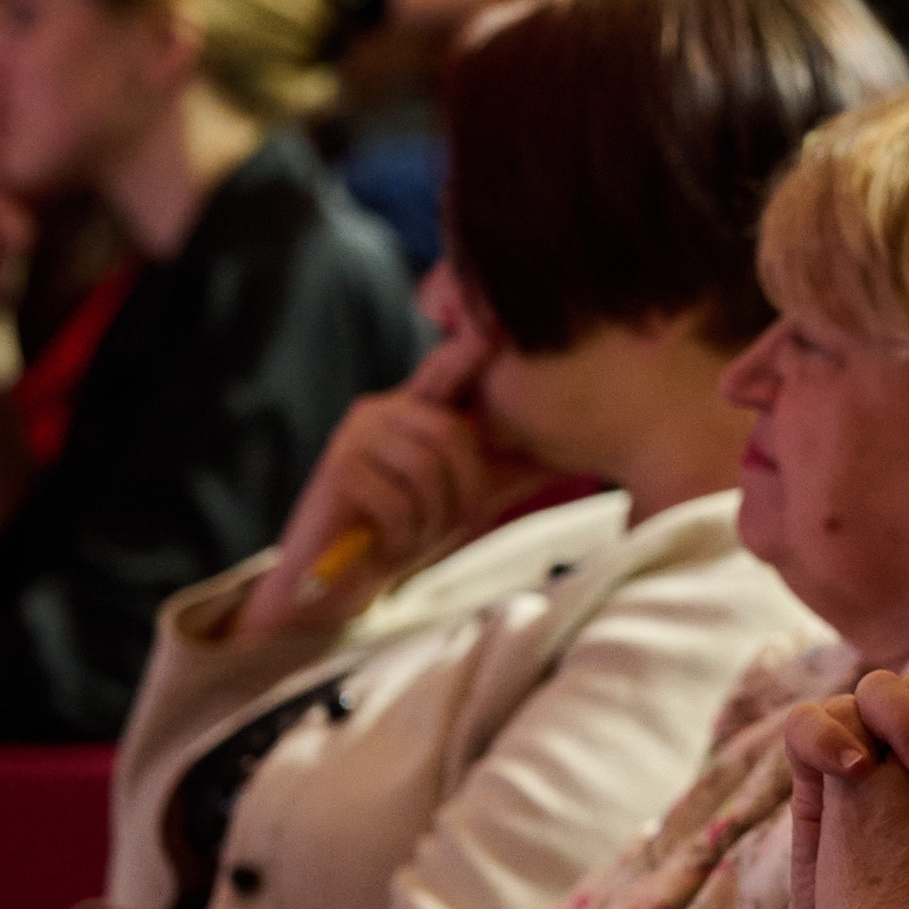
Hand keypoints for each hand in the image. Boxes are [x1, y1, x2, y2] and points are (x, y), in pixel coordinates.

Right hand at [236, 305, 550, 634]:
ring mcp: (356, 433)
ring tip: (415, 537)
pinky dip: (403, 535)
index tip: (495, 327)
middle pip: (452, 435)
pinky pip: (397, 500)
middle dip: (465, 494)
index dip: (470, 346)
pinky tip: (387, 543)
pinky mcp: (338, 466)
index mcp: (417, 409)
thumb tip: (569, 452)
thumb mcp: (469, 498)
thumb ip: (509, 471)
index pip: (448, 368)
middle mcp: (384, 407)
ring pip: (427, 469)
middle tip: (450, 527)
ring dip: (432, 520)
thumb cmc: (408, 532)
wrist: (341, 581)